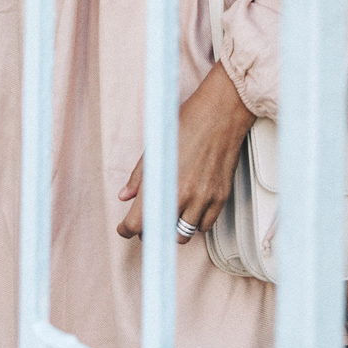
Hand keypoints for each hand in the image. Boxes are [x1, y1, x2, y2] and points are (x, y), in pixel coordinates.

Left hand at [116, 63, 255, 242]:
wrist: (221, 112)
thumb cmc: (188, 122)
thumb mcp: (156, 146)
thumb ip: (140, 176)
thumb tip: (125, 195)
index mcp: (162, 181)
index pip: (138, 223)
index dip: (127, 228)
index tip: (125, 228)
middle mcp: (183, 194)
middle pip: (161, 233)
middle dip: (151, 229)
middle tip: (149, 218)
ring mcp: (204, 198)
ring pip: (184, 235)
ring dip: (174, 228)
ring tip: (171, 213)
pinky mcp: (221, 197)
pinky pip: (205, 225)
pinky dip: (196, 222)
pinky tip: (192, 208)